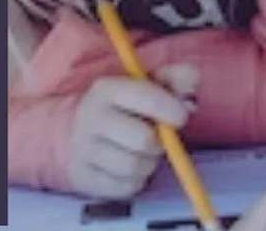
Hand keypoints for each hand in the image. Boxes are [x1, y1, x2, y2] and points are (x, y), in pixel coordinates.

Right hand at [67, 64, 198, 198]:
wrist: (74, 128)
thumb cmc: (122, 104)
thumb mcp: (146, 82)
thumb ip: (174, 78)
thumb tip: (192, 88)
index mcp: (107, 88)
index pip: (147, 97)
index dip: (172, 109)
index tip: (181, 117)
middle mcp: (91, 117)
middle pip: (144, 139)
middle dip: (160, 142)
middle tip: (159, 138)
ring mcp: (83, 149)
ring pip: (134, 167)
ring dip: (150, 163)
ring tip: (145, 152)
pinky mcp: (83, 178)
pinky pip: (124, 188)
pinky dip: (137, 180)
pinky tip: (132, 167)